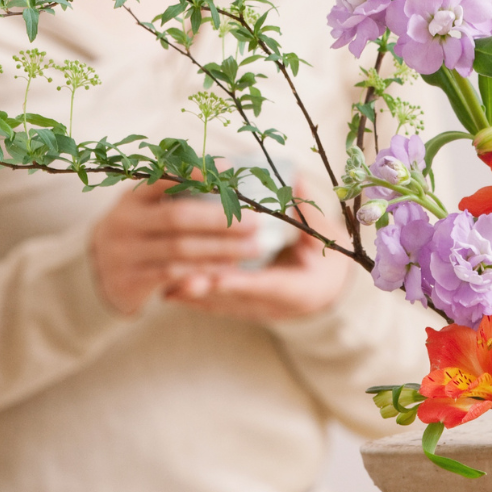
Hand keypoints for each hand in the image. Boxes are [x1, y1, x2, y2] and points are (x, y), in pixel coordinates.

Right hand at [89, 181, 259, 315]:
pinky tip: (229, 271)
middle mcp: (125, 222)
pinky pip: (172, 276)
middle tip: (254, 222)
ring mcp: (124, 252)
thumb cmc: (141, 233)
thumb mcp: (147, 208)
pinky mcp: (129, 281)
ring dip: (221, 249)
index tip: (230, 170)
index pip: (164, 178)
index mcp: (132, 197)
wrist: (99, 274)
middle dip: (220, 219)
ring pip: (180, 249)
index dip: (196, 173)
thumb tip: (227, 168)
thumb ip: (178, 193)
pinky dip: (204, 272)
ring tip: (253, 249)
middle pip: (178, 217)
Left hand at [164, 196, 351, 321]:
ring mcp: (255, 311)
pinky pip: (214, 306)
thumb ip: (308, 214)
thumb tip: (294, 179)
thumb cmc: (325, 261)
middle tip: (181, 282)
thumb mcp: (325, 240)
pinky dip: (194, 299)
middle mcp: (273, 306)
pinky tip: (168, 292)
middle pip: (236, 301)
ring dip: (194, 297)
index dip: (241, 282)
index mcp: (298, 290)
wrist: (326, 293)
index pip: (267, 286)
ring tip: (166, 287)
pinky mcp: (241, 310)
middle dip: (208, 291)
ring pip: (220, 306)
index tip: (219, 277)